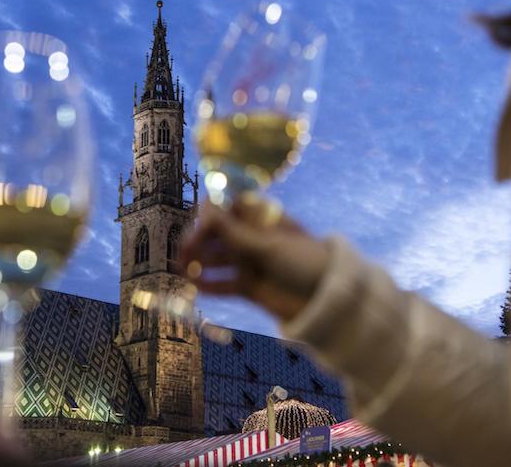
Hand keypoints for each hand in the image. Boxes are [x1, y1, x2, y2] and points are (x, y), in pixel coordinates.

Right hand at [179, 195, 330, 321]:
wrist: (329, 302)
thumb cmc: (307, 263)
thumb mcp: (270, 247)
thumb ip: (235, 232)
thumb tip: (205, 209)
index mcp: (262, 219)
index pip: (228, 208)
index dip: (211, 213)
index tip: (199, 219)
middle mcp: (253, 238)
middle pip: (218, 235)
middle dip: (200, 239)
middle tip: (184, 248)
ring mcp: (250, 262)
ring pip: (217, 259)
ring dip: (199, 261)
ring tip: (181, 267)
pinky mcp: (249, 286)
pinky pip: (223, 283)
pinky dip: (209, 284)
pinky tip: (194, 285)